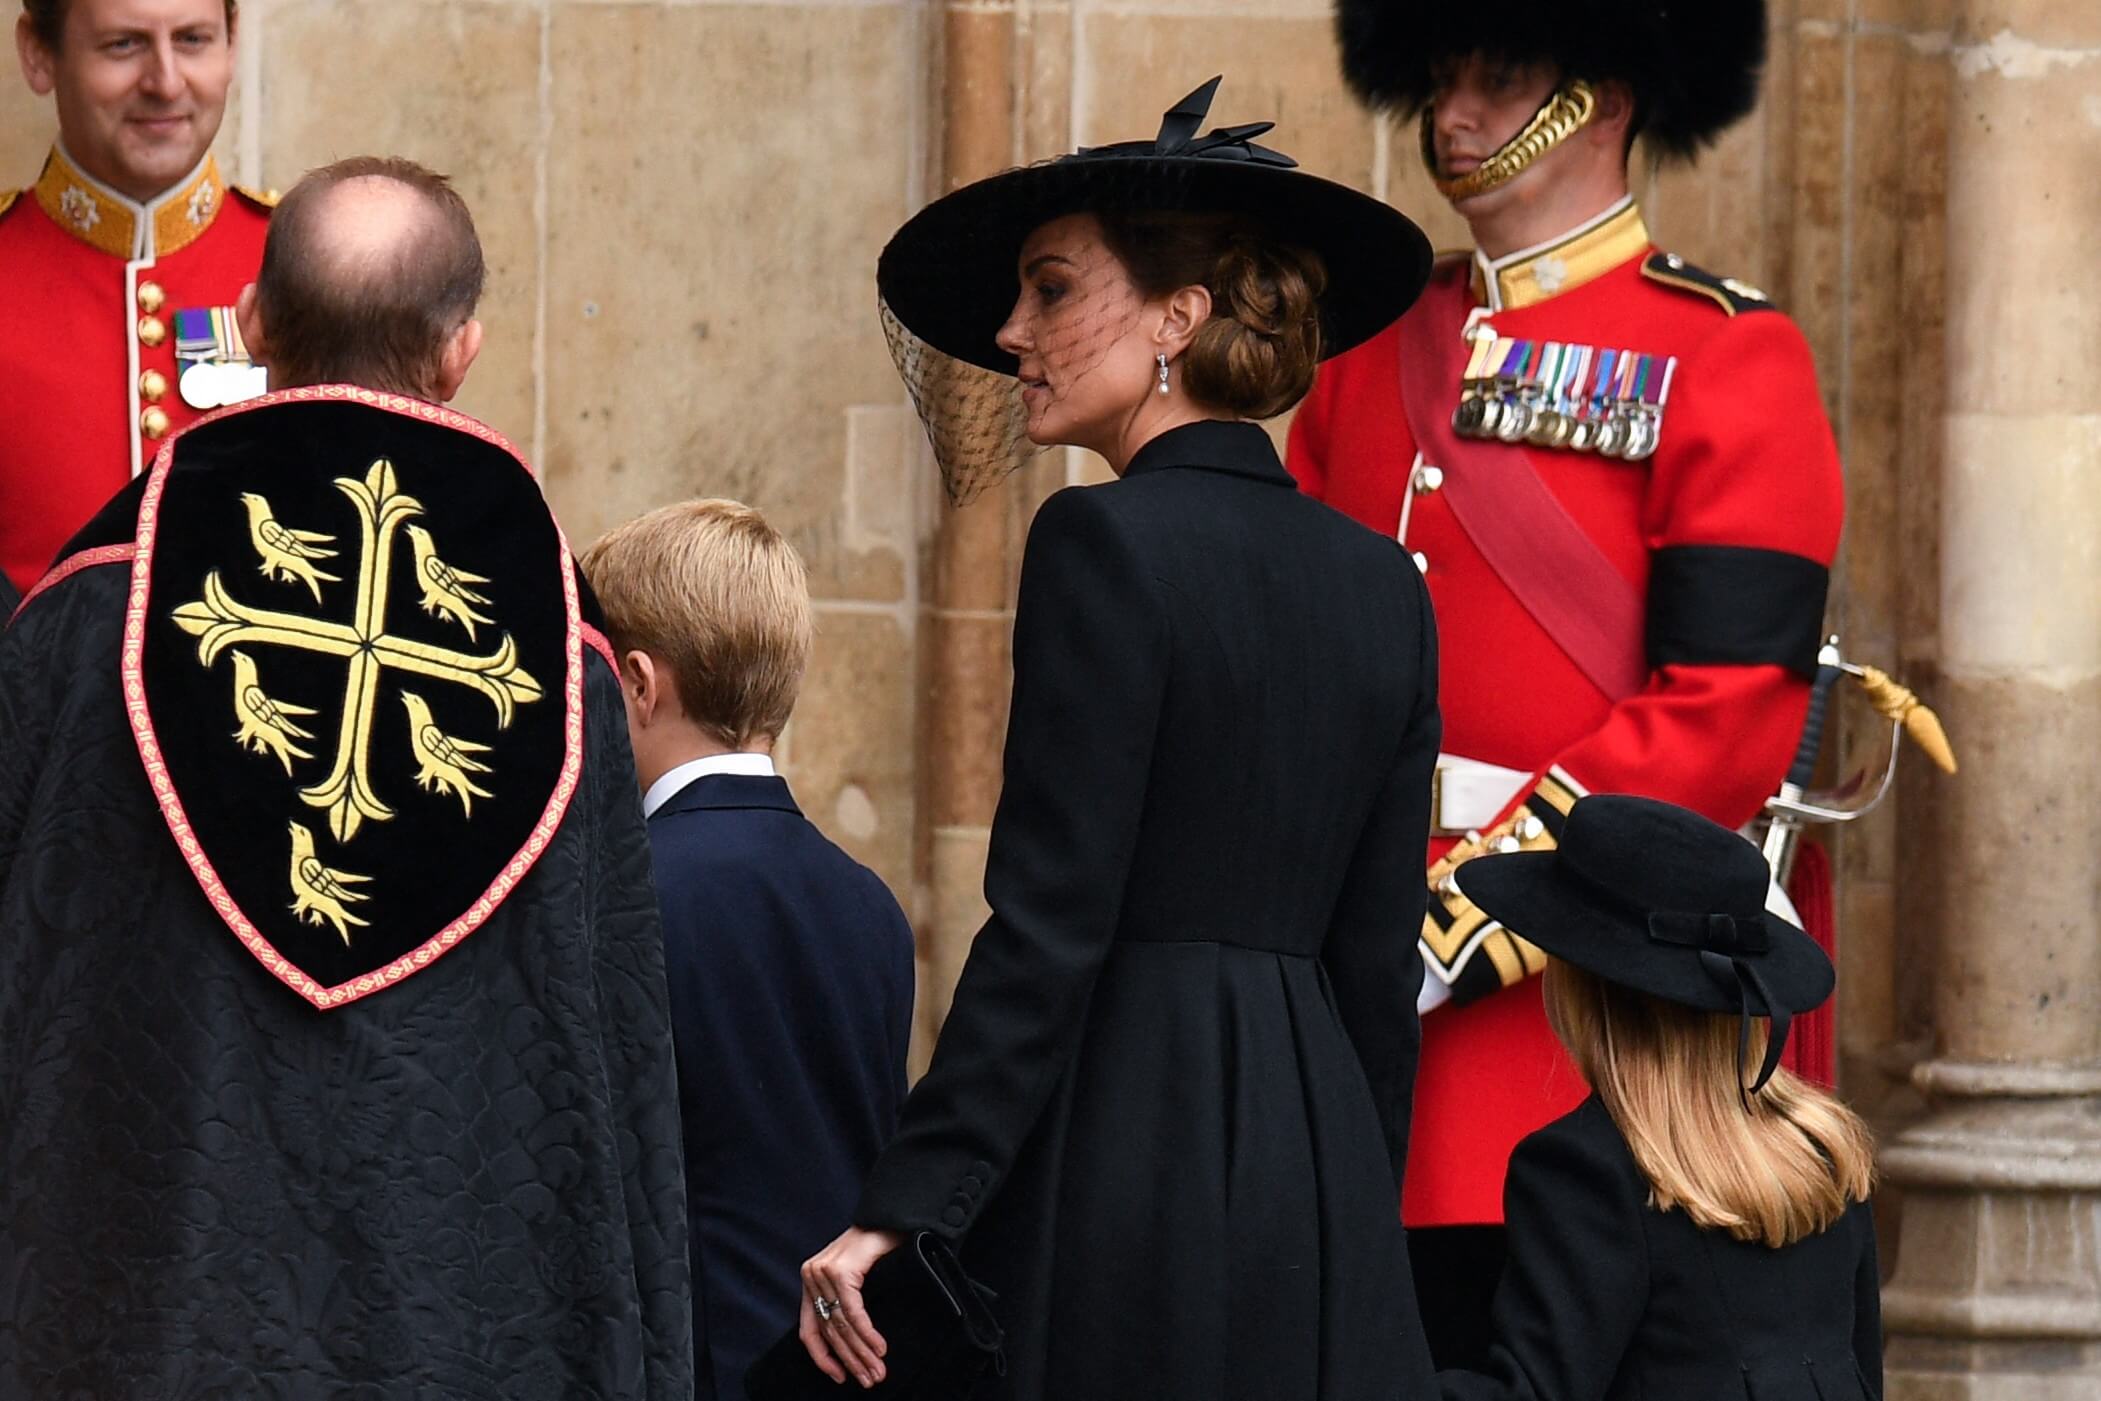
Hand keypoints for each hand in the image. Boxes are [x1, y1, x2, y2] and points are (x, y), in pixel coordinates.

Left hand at [800, 1225, 905, 1387]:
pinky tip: (879, 1347)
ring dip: (862, 1352)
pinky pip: (854, 1312)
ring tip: (877, 1370)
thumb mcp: (852, 1276)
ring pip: (841, 1325)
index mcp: (810, 1280)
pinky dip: (868, 1334)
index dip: (823, 1359)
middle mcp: (811, 1276)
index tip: (839, 1377)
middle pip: (829, 1331)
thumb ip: (843, 1302)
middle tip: (870, 1379)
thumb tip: (849, 1344)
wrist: (889, 1215)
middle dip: (851, 1361)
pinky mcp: (841, 1271)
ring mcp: (823, 1272)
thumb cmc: (875, 1245)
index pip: (809, 1331)